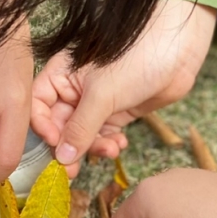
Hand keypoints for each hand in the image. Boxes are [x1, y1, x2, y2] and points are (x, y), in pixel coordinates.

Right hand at [32, 0, 215, 175]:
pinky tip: (120, 144)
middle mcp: (75, 88)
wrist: (177, 47)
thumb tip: (62, 158)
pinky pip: (105, 134)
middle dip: (69, 147)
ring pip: (84, 134)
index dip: (43, 127)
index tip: (55, 145)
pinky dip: (109, 143)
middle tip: (73, 171)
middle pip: (61, 125)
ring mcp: (98, 101)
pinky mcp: (119, 111)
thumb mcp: (102, 94)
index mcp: (62, 73)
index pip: (38, 104)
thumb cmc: (135, 57)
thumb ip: (80, 128)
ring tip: (110, 150)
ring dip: (93, 147)